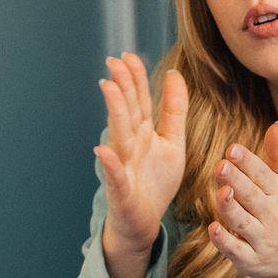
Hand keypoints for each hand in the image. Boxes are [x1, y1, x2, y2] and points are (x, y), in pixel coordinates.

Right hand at [94, 54, 187, 257]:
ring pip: (118, 135)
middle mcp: (130, 145)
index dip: (135, 78)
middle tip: (114, 61)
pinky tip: (102, 149)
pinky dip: (110, 163)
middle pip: (127, 111)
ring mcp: (123, 166)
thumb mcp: (173, 142)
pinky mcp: (121, 191)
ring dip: (114, 111)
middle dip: (122, 86)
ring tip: (109, 88)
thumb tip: (174, 73)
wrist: (143, 222)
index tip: (129, 55)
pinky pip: (115, 175)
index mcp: (143, 132)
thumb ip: (174, 110)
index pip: (139, 100)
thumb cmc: (155, 181)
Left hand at [206, 121, 277, 277]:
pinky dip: (225, 242)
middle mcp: (272, 215)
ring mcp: (262, 239)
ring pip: (243, 222)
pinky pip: (237, 251)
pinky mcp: (251, 260)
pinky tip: (212, 228)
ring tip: (220, 192)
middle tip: (220, 165)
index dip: (247, 161)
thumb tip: (276, 124)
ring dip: (231, 208)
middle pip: (252, 196)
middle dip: (237, 180)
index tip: (232, 148)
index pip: (262, 174)